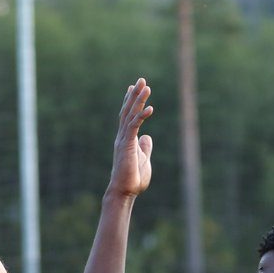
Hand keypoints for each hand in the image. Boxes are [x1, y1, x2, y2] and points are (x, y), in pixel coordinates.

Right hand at [109, 79, 153, 198]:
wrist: (124, 192)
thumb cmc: (133, 179)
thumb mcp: (143, 159)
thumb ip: (145, 147)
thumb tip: (148, 137)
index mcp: (126, 139)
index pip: (127, 116)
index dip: (130, 101)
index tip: (132, 88)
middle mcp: (122, 137)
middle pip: (127, 111)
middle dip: (134, 95)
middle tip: (141, 80)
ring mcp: (123, 140)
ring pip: (130, 115)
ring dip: (138, 100)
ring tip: (146, 86)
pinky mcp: (127, 145)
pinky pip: (134, 126)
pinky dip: (142, 116)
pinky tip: (151, 108)